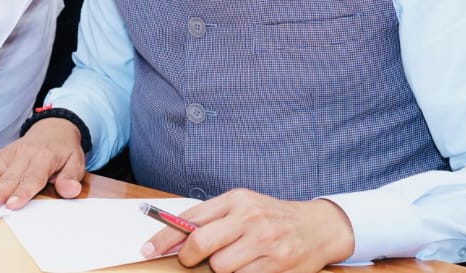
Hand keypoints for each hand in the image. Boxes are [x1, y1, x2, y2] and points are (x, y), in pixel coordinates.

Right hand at [0, 117, 84, 209]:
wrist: (54, 129)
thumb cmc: (64, 151)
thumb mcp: (76, 163)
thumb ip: (71, 178)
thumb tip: (70, 190)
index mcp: (43, 158)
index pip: (32, 177)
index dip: (22, 192)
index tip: (12, 206)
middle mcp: (22, 155)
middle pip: (7, 177)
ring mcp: (7, 155)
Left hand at [141, 189, 354, 272]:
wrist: (318, 227)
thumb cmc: (272, 216)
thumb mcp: (242, 206)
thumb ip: (211, 218)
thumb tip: (176, 237)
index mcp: (237, 200)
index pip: (192, 219)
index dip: (165, 237)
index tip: (148, 249)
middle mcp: (250, 218)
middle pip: (202, 244)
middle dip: (189, 258)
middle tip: (190, 262)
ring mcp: (265, 242)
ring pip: (221, 268)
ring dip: (220, 270)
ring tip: (233, 260)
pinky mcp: (278, 265)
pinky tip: (250, 266)